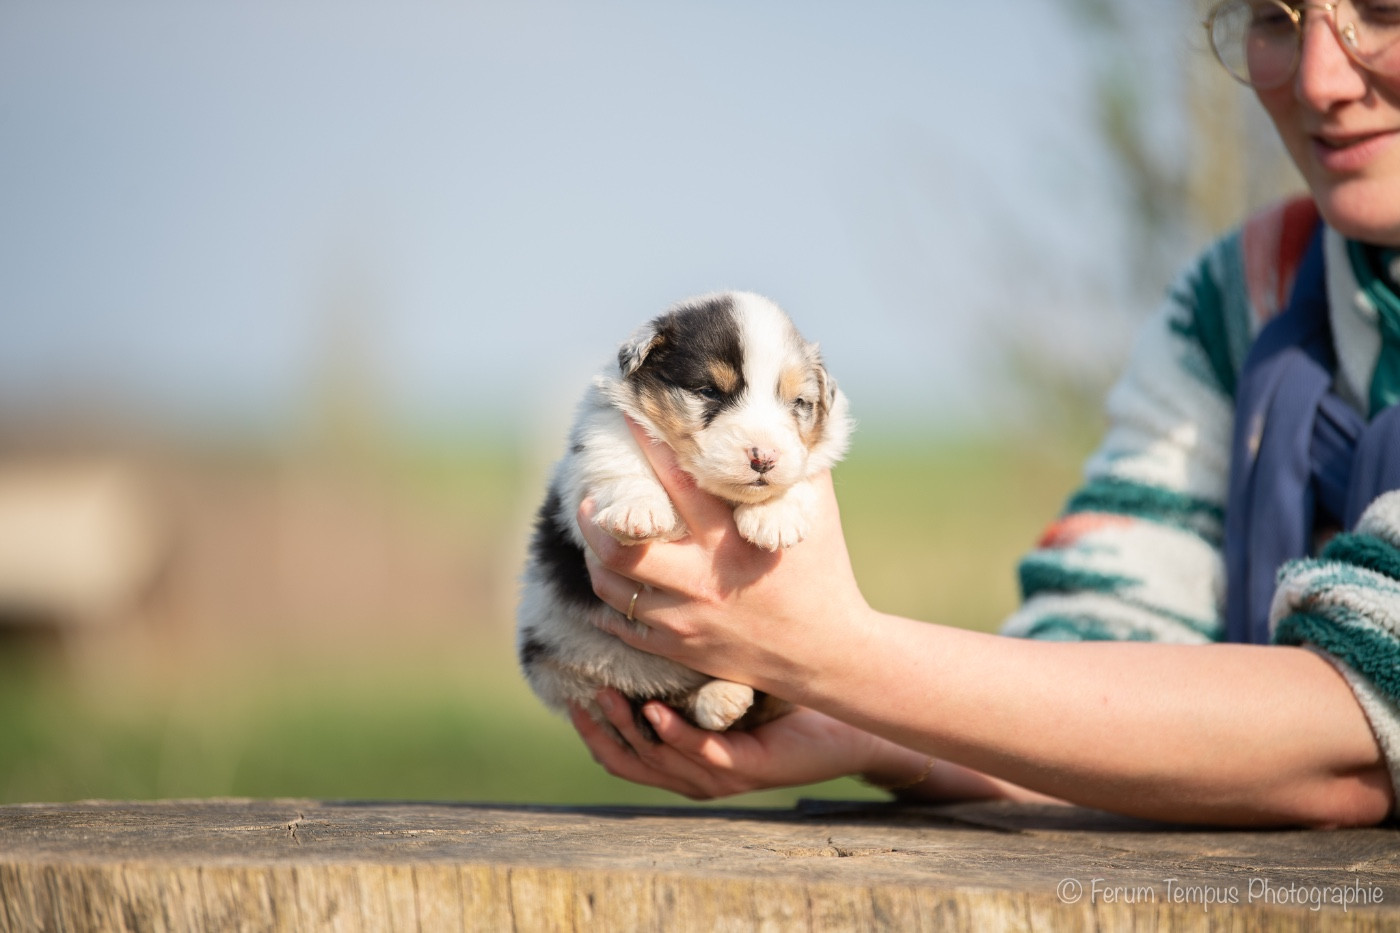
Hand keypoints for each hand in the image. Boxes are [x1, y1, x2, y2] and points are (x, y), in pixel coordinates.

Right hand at [570, 688, 886, 799]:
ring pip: (660, 762)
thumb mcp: (726, 686)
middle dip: (601, 734)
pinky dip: (675, 735)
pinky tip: (656, 712)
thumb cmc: (786, 704)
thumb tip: (655, 621)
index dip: (595, 734)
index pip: (625, 758)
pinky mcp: (748, 768)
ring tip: (608, 698)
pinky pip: (703, 755)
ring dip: (630, 731)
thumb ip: (690, 670)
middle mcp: (698, 776)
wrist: (846, 728)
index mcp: (687, 761)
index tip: (570, 701)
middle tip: (578, 700)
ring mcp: (722, 776)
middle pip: (631, 765)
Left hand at [577, 418, 872, 695]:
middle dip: (594, 515)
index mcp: (732, 540)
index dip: (647, 447)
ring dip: (595, 555)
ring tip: (595, 536)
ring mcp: (685, 619)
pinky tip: (612, 579)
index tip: (628, 421)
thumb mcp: (815, 512)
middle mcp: (702, 580)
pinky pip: (621, 624)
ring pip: (611, 585)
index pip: (676, 483)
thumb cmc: (823, 573)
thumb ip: (795, 464)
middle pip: (622, 545)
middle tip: (589, 497)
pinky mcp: (678, 649)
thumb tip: (779, 418)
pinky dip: (607, 600)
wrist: (826, 655)